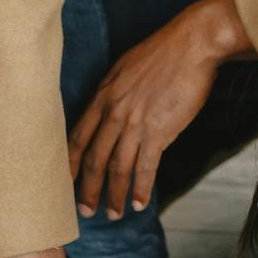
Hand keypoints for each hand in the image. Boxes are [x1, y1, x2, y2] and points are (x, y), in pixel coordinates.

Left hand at [69, 0, 252, 219]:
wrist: (194, 43)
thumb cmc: (165, 52)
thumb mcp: (127, 67)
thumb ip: (115, 92)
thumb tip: (111, 111)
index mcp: (104, 95)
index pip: (77, 135)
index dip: (69, 163)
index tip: (63, 183)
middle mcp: (115, 112)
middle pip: (93, 158)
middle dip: (86, 189)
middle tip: (84, 211)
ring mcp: (135, 123)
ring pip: (117, 169)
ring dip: (114, 196)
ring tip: (113, 214)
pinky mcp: (159, 131)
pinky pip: (145, 168)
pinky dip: (140, 189)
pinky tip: (138, 204)